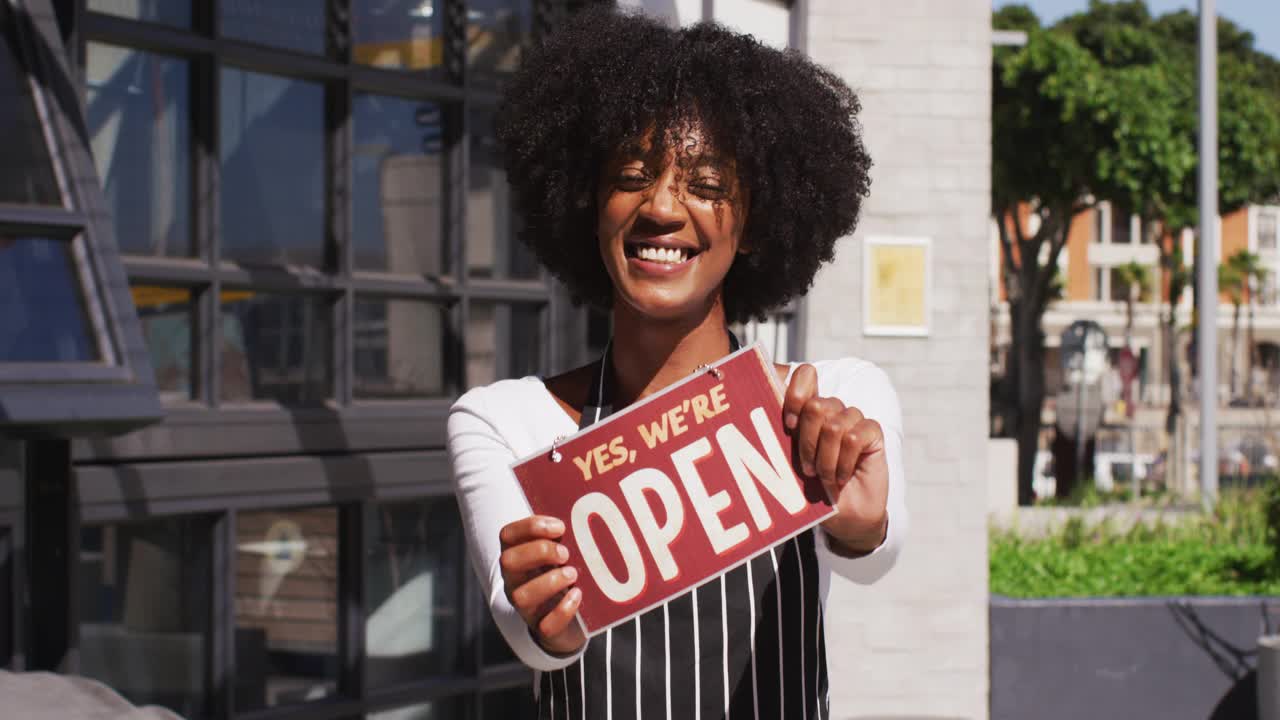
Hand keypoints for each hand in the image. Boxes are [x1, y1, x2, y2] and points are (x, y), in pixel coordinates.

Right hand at [498, 515, 586, 654]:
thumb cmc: (566, 574)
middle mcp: (515, 580)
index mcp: (517, 556)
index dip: (531, 527)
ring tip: (572, 574)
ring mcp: (525, 606)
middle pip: (508, 561)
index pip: (508, 535)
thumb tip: (594, 510)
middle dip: (539, 552)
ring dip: (549, 581)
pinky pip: (545, 625)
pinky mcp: (542, 627)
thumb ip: (567, 535)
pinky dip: (563, 610)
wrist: (572, 621)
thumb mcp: (562, 552)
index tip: (560, 526)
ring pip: (521, 596)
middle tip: (565, 553)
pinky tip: (578, 595)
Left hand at [783, 364, 889, 554]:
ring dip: (826, 459)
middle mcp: (831, 410)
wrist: (845, 516)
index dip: (795, 394)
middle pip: (815, 405)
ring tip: (825, 477)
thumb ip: (782, 439)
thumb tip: (763, 414)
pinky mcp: (872, 433)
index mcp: (808, 411)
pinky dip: (844, 462)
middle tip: (807, 469)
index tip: (789, 426)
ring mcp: (853, 419)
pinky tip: (842, 477)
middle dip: (807, 442)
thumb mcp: (790, 465)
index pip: (806, 375)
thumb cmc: (814, 490)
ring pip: (834, 424)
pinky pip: (855, 437)